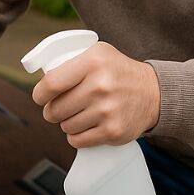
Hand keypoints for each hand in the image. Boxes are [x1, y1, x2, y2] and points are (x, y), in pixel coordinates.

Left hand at [31, 42, 160, 147]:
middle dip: (52, 111)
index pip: (50, 84)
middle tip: (60, 107)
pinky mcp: (113, 131)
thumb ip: (70, 61)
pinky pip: (78, 141)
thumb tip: (41, 80)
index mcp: (92, 62)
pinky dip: (77, 136)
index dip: (39, 94)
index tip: (41, 97)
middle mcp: (100, 86)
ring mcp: (107, 110)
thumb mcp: (97, 53)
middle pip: (55, 109)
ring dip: (67, 123)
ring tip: (80, 114)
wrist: (154, 93)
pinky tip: (86, 126)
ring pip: (65, 126)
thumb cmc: (118, 72)